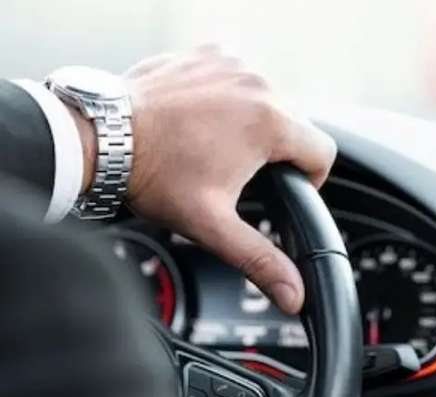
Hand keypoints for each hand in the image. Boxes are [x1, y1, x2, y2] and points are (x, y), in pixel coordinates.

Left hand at [72, 46, 336, 314]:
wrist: (104, 137)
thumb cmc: (153, 175)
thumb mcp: (214, 226)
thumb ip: (260, 260)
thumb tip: (294, 296)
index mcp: (268, 122)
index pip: (322, 152)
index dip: (308, 181)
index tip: (279, 192)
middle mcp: (255, 83)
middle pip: (293, 126)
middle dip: (272, 153)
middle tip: (232, 176)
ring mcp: (231, 62)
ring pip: (265, 101)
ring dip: (249, 125)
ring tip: (211, 149)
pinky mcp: (208, 53)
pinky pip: (236, 79)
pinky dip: (226, 99)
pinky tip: (198, 122)